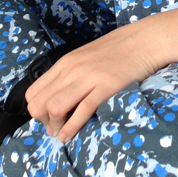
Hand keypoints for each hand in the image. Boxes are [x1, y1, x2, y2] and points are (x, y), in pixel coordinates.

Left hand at [25, 19, 164, 142]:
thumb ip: (70, 76)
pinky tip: (69, 136)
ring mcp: (88, 77)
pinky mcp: (106, 86)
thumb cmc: (117, 51)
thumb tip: (57, 101)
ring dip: (56, 126)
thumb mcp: (86, 59)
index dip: (37, 111)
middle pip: (39, 103)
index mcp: (65, 63)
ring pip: (55, 107)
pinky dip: (72, 128)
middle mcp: (71, 69)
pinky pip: (82, 111)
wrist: (144, 40)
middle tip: (55, 128)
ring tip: (63, 133)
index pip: (33, 92)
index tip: (48, 119)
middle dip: (44, 122)